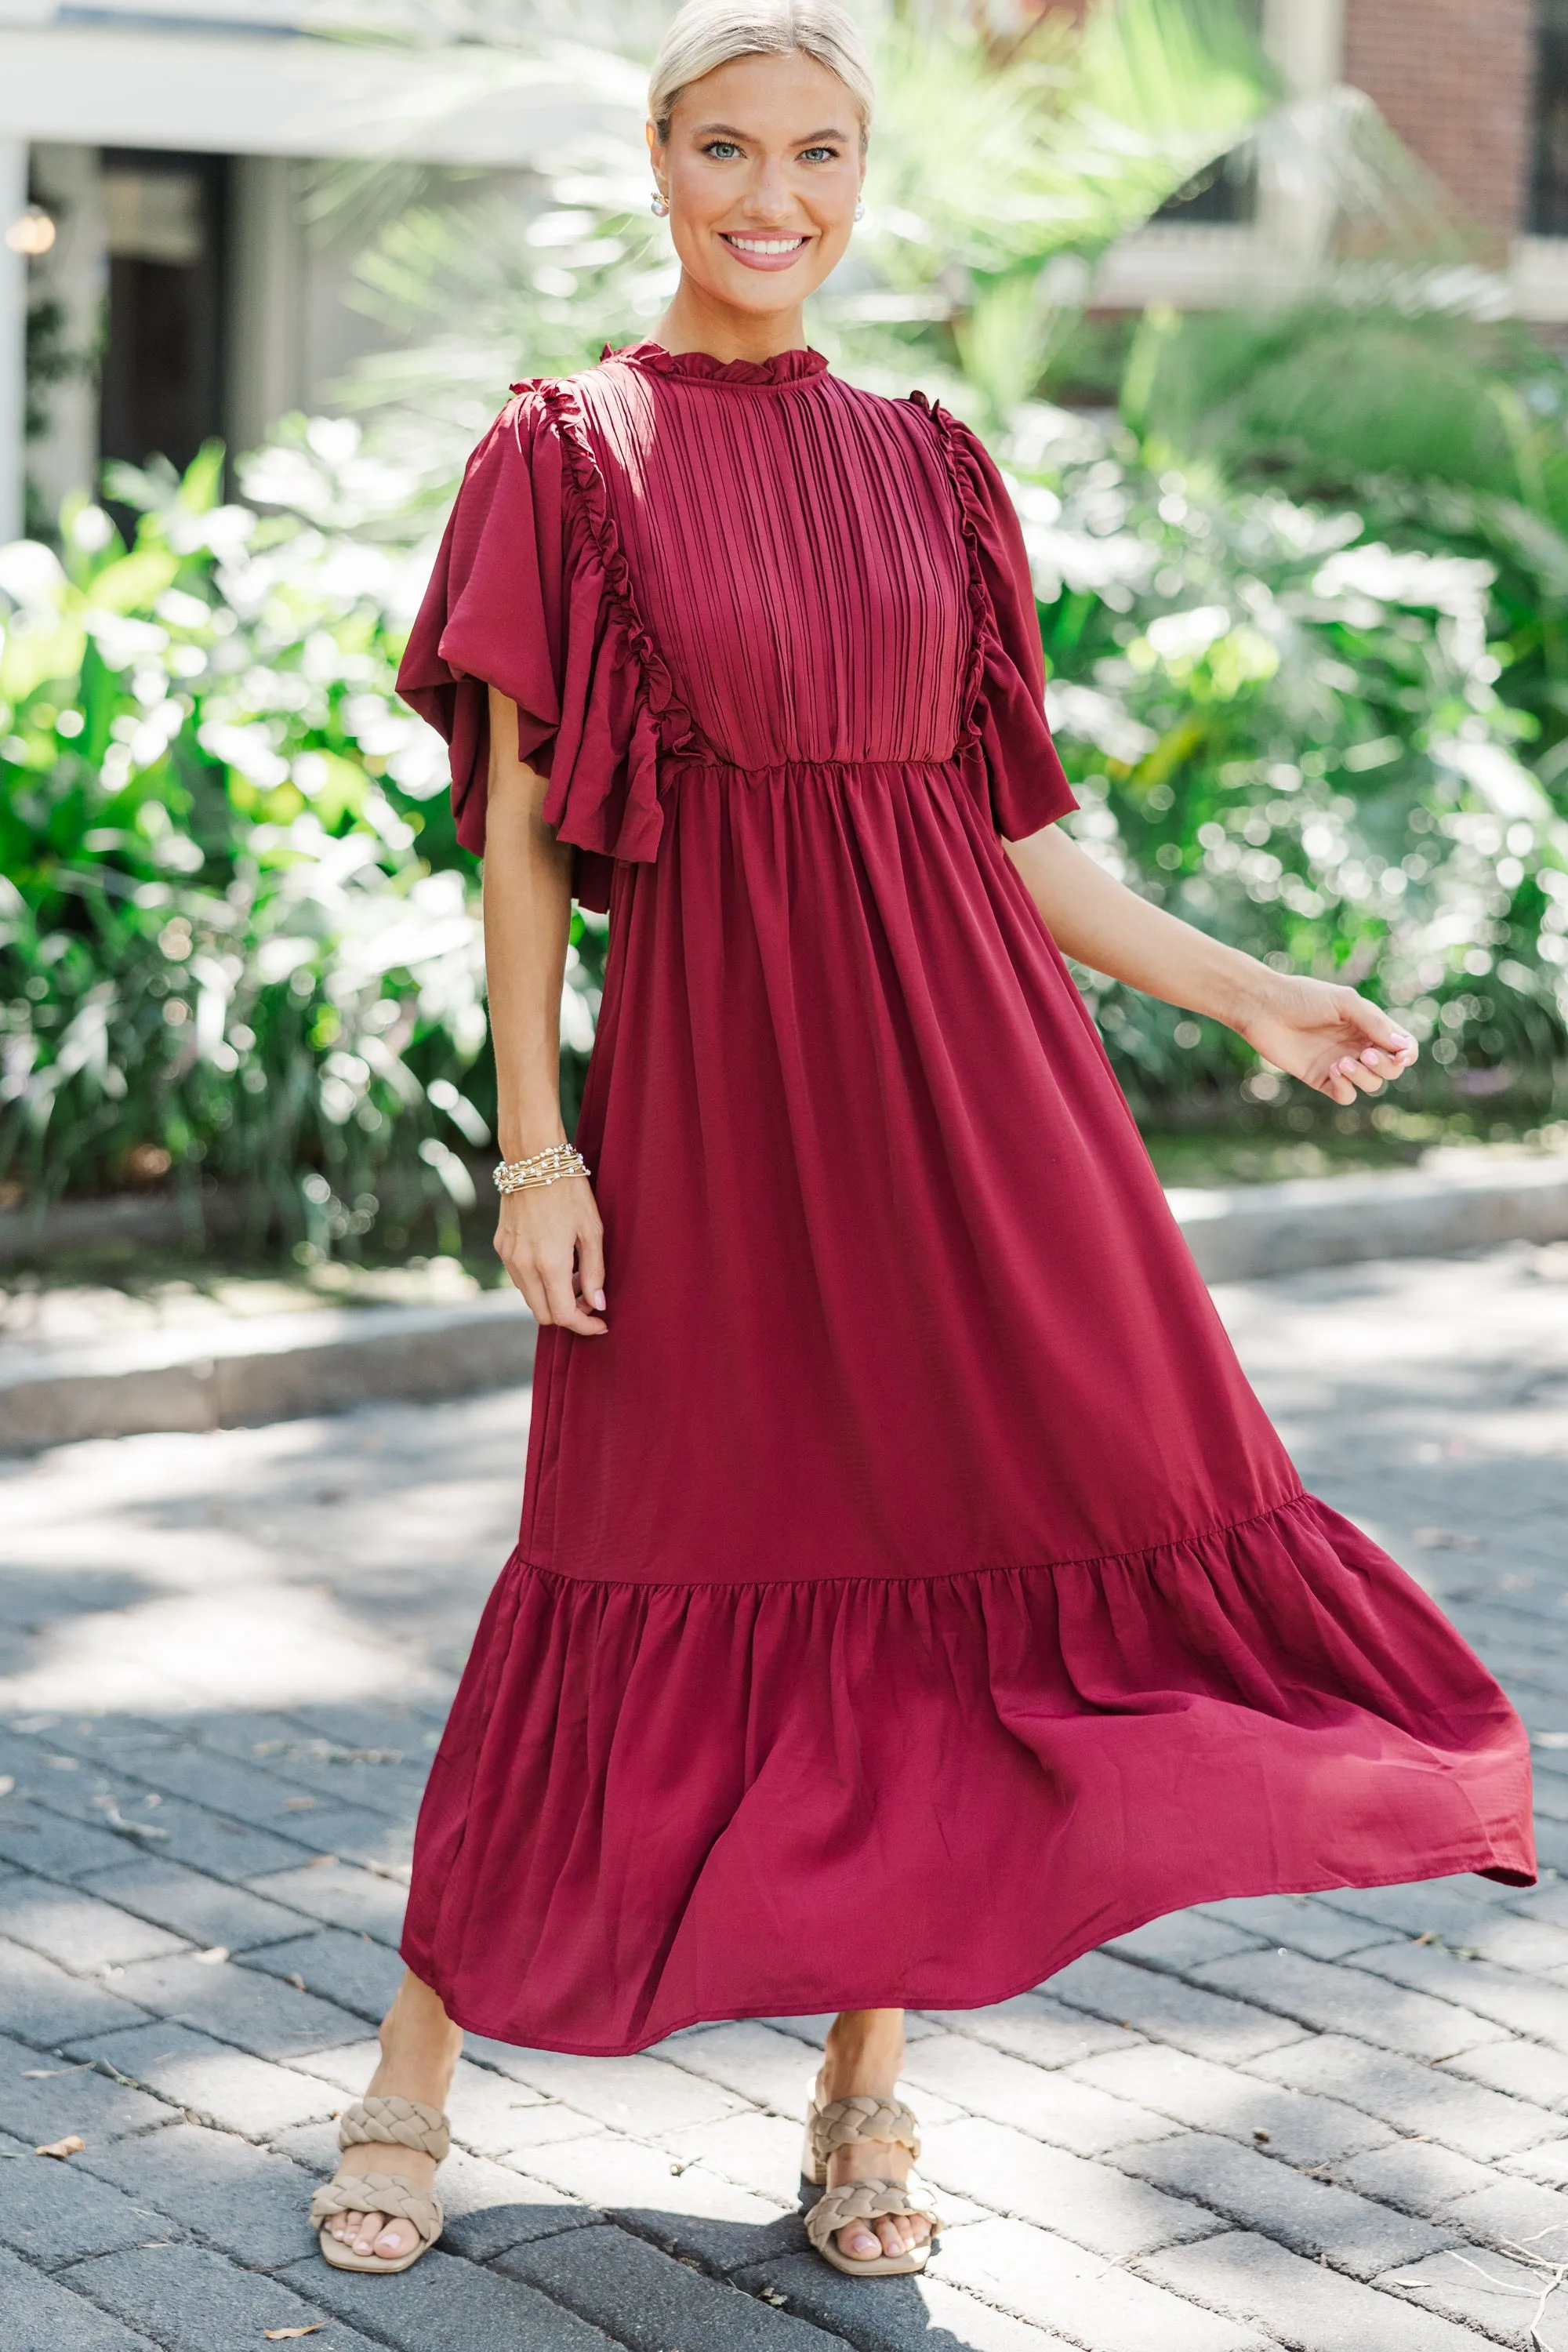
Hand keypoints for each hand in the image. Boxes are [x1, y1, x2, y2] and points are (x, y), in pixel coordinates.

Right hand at [494, 1176, 607, 1334]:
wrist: (533, 1159)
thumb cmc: (569, 1191)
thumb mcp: (592, 1231)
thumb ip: (595, 1271)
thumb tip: (597, 1304)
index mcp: (549, 1264)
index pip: (563, 1315)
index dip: (584, 1326)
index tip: (601, 1324)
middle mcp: (524, 1266)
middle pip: (543, 1315)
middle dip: (568, 1314)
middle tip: (589, 1297)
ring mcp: (509, 1257)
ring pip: (529, 1298)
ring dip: (552, 1297)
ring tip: (575, 1275)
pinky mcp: (501, 1246)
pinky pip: (520, 1278)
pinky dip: (538, 1282)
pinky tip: (556, 1261)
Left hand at [1234, 972, 1418, 1106]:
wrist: (1264, 1008)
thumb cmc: (1303, 997)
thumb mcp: (1344, 1003)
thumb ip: (1375, 1023)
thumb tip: (1403, 1049)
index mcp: (1369, 1026)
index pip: (1401, 1047)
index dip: (1406, 1054)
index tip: (1400, 1055)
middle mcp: (1358, 1046)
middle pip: (1389, 1070)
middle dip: (1384, 1066)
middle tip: (1365, 1054)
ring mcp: (1340, 1063)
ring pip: (1371, 1085)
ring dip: (1364, 1077)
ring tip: (1342, 1062)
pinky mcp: (1321, 1078)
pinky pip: (1346, 1095)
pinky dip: (1346, 1088)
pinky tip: (1334, 1071)